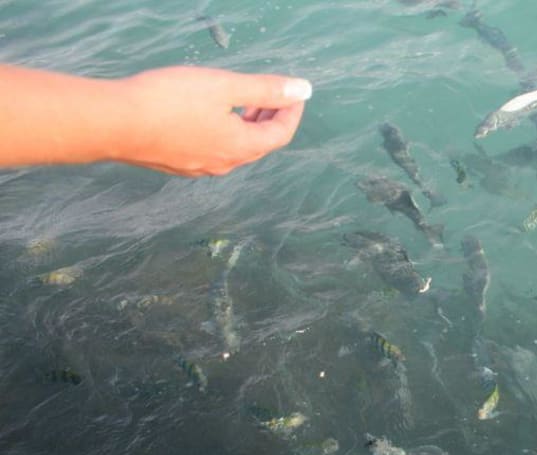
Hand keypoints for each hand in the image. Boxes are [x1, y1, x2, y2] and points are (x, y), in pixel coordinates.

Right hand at [114, 66, 310, 176]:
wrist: (114, 123)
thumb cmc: (168, 101)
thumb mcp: (224, 86)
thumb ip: (265, 89)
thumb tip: (303, 89)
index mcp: (241, 147)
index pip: (280, 134)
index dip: (291, 111)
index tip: (293, 92)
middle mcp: (224, 163)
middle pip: (259, 143)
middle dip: (270, 119)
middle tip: (272, 97)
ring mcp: (199, 167)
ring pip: (234, 148)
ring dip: (245, 126)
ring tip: (243, 104)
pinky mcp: (178, 164)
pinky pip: (211, 150)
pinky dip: (222, 133)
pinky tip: (208, 116)